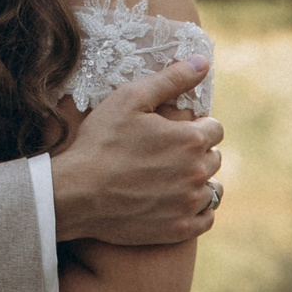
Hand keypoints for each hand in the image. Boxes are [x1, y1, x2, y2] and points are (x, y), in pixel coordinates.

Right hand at [48, 58, 221, 244]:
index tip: (172, 131)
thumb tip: (203, 62)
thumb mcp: (130, 98)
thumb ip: (172, 79)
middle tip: (166, 154)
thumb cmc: (100, 142)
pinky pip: (206, 218)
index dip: (195, 126)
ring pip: (212, 188)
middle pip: (213, 157)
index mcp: (191, 139)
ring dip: (198, 181)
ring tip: (171, 179)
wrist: (77, 193)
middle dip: (196, 153)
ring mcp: (189, 204)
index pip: (215, 128)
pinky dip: (197, 210)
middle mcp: (198, 172)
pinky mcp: (179, 229)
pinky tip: (177, 202)